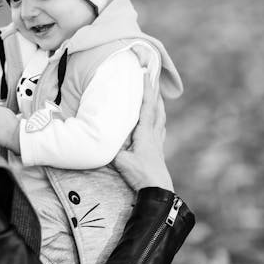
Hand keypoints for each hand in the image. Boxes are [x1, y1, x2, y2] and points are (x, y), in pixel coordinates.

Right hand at [112, 72, 173, 191]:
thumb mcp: (121, 160)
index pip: (147, 106)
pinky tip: (155, 123)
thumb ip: (112, 147)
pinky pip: (160, 129)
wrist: (158, 191)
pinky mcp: (158, 151)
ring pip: (160, 118)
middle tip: (152, 79)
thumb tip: (102, 138)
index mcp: (145, 132)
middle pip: (157, 108)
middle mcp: (154, 134)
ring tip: (155, 97)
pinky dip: (158, 120)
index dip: (146, 89)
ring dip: (158, 105)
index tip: (146, 73)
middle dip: (154, 93)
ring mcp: (158, 143)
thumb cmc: (140, 174)